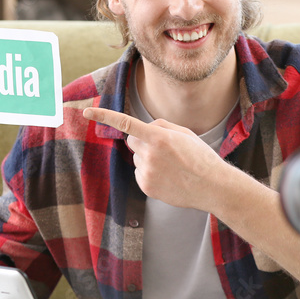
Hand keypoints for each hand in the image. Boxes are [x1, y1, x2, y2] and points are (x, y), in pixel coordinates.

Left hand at [83, 107, 226, 210]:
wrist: (212, 186)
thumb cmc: (200, 157)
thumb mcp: (184, 133)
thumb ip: (160, 126)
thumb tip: (144, 128)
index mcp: (159, 137)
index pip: (126, 123)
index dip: (104, 116)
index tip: (87, 112)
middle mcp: (149, 154)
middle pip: (132, 142)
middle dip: (143, 142)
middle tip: (165, 150)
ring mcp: (146, 172)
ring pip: (137, 159)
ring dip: (149, 159)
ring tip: (172, 166)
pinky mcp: (146, 186)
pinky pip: (139, 173)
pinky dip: (150, 173)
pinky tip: (168, 177)